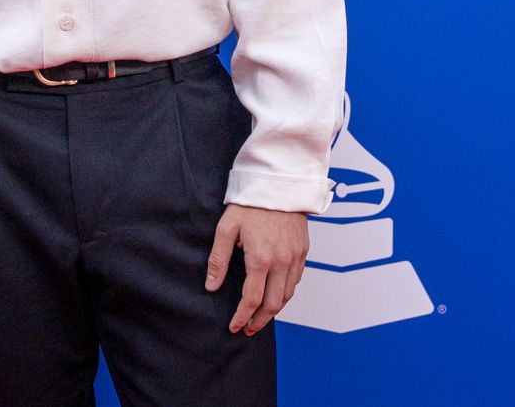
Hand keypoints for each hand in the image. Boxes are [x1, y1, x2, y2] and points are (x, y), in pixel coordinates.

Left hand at [205, 203, 307, 335]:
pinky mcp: (304, 252)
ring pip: (288, 295)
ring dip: (274, 310)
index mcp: (260, 258)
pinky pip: (296, 280)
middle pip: (273, 304)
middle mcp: (282, 262)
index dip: (242, 317)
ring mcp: (296, 258)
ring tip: (259, 317)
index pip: (252, 299)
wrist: (279, 184)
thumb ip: (218, 259)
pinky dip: (285, 292)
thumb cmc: (250, 203)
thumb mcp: (226, 228)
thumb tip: (211, 286)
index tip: (234, 327)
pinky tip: (274, 294)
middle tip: (247, 329)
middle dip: (259, 321)